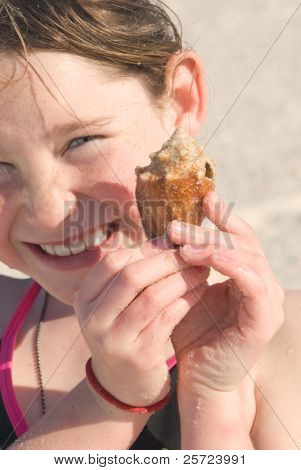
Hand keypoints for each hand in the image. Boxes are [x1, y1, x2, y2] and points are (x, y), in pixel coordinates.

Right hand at [73, 234, 208, 406]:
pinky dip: (186, 301)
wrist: (123, 383)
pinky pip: (167, 319)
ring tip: (202, 270)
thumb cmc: (125, 330)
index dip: (144, 249)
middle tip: (193, 253)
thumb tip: (167, 237)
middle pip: (131, 276)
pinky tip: (201, 292)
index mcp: (84, 298)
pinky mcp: (138, 357)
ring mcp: (114, 340)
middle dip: (167, 262)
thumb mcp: (116, 303)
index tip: (171, 244)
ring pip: (152, 297)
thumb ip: (134, 274)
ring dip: (182, 280)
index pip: (113, 261)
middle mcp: (93, 318)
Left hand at [167, 191, 284, 395]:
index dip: (222, 217)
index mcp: (244, 274)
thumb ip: (178, 266)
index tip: (201, 199)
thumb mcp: (181, 291)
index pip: (237, 237)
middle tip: (175, 225)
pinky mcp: (264, 319)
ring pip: (248, 258)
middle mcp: (260, 282)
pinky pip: (253, 284)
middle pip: (241, 242)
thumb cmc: (189, 333)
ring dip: (214, 246)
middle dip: (208, 230)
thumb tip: (157, 235)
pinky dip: (232, 266)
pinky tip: (208, 258)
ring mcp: (266, 300)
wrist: (199, 377)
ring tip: (182, 244)